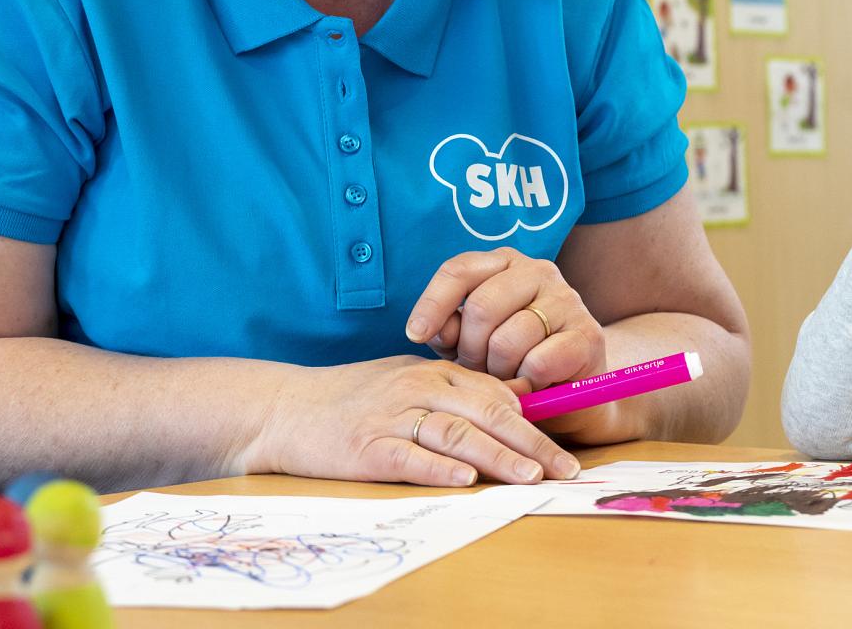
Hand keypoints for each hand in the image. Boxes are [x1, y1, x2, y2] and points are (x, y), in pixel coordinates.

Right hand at [248, 355, 580, 486]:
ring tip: (529, 477)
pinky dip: (438, 468)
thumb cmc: (350, 399)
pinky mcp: (366, 448)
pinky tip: (465, 478)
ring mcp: (391, 418)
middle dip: (532, 444)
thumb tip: (510, 409)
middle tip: (564, 469)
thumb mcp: (406, 382)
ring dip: (497, 456)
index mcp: (433, 373)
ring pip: (456, 434)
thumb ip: (453, 393)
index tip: (567, 447)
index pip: (497, 395)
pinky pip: (409, 457)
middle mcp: (418, 389)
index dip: (538, 422)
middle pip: (487, 413)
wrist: (284, 409)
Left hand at [406, 247, 621, 441]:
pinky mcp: (587, 334)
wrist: (567, 399)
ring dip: (498, 373)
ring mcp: (567, 300)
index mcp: (504, 264)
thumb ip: (447, 331)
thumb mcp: (468, 344)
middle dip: (470, 350)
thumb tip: (432, 330)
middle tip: (478, 370)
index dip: (433, 303)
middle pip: (481, 307)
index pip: (459, 270)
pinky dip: (526, 383)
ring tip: (506, 379)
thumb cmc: (510, 365)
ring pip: (507, 340)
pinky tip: (530, 386)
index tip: (415, 334)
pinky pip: (537, 362)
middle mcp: (538, 271)